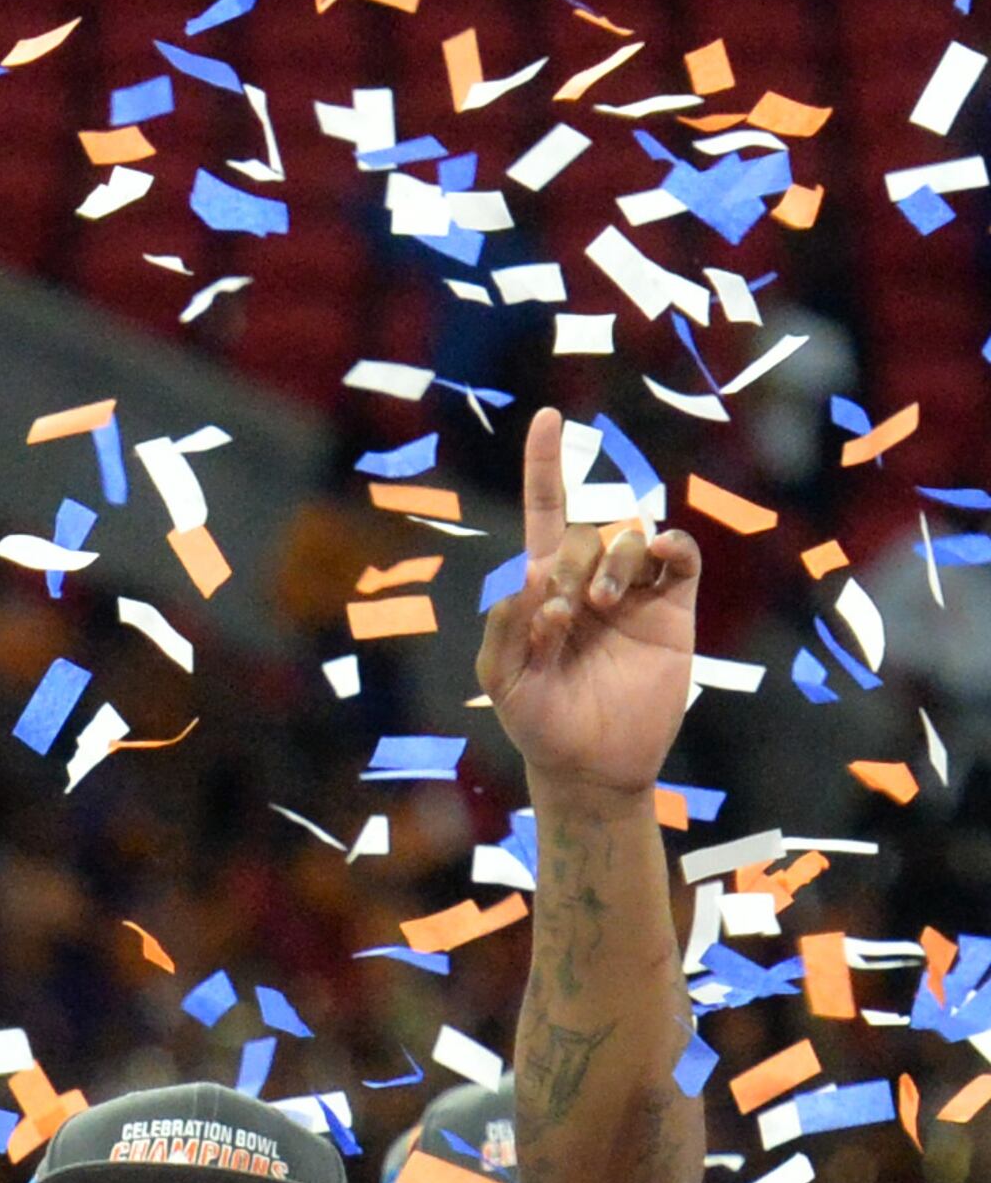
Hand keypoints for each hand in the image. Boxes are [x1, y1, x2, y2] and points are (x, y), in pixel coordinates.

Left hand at [476, 406, 700, 799]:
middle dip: (567, 563)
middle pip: (584, 531)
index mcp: (543, 585)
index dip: (547, 464)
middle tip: (563, 613)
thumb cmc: (539, 721)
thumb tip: (528, 579)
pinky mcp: (673, 610)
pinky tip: (649, 565)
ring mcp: (634, 592)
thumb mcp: (503, 680)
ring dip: (610, 561)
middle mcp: (589, 578)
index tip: (549, 418)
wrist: (592, 764)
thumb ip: (505, 629)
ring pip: (630, 536)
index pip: (546, 509)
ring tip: (596, 607)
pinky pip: (678, 557)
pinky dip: (667, 548)